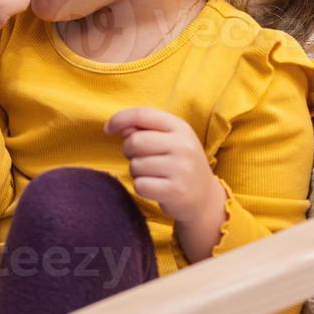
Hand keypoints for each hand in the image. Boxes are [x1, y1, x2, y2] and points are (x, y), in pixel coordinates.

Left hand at [105, 107, 223, 226]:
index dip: (119, 119)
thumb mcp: (169, 140)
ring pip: (135, 165)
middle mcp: (184, 146)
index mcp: (181, 127)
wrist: (205, 199)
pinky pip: (140, 185)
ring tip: (153, 174)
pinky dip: (142, 187)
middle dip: (128, 151)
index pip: (143, 114)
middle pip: (135, 141)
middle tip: (140, 158)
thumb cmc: (178, 164)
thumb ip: (144, 129)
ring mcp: (182, 169)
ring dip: (136, 172)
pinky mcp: (176, 191)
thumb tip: (120, 127)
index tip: (108, 129)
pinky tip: (156, 188)